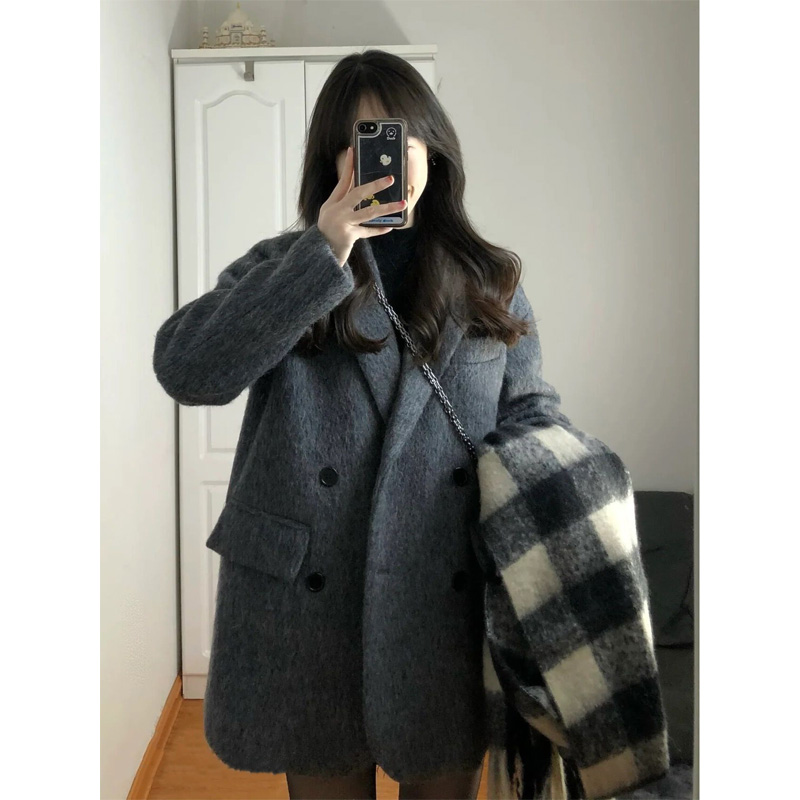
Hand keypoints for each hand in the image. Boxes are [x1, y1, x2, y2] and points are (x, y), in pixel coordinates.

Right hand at [317, 146, 406, 266]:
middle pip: (357, 193)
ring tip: (402, 204)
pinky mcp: (348, 236)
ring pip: (368, 212)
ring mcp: (342, 223)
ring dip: (387, 208)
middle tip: (390, 178)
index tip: (353, 151)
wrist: (319, 254)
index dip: (349, 166)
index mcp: (332, 203)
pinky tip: (390, 226)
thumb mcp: (334, 216)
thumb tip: (365, 191)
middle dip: (375, 185)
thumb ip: (347, 205)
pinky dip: (378, 230)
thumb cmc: (328, 235)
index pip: (343, 181)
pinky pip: (368, 232)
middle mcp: (335, 210)